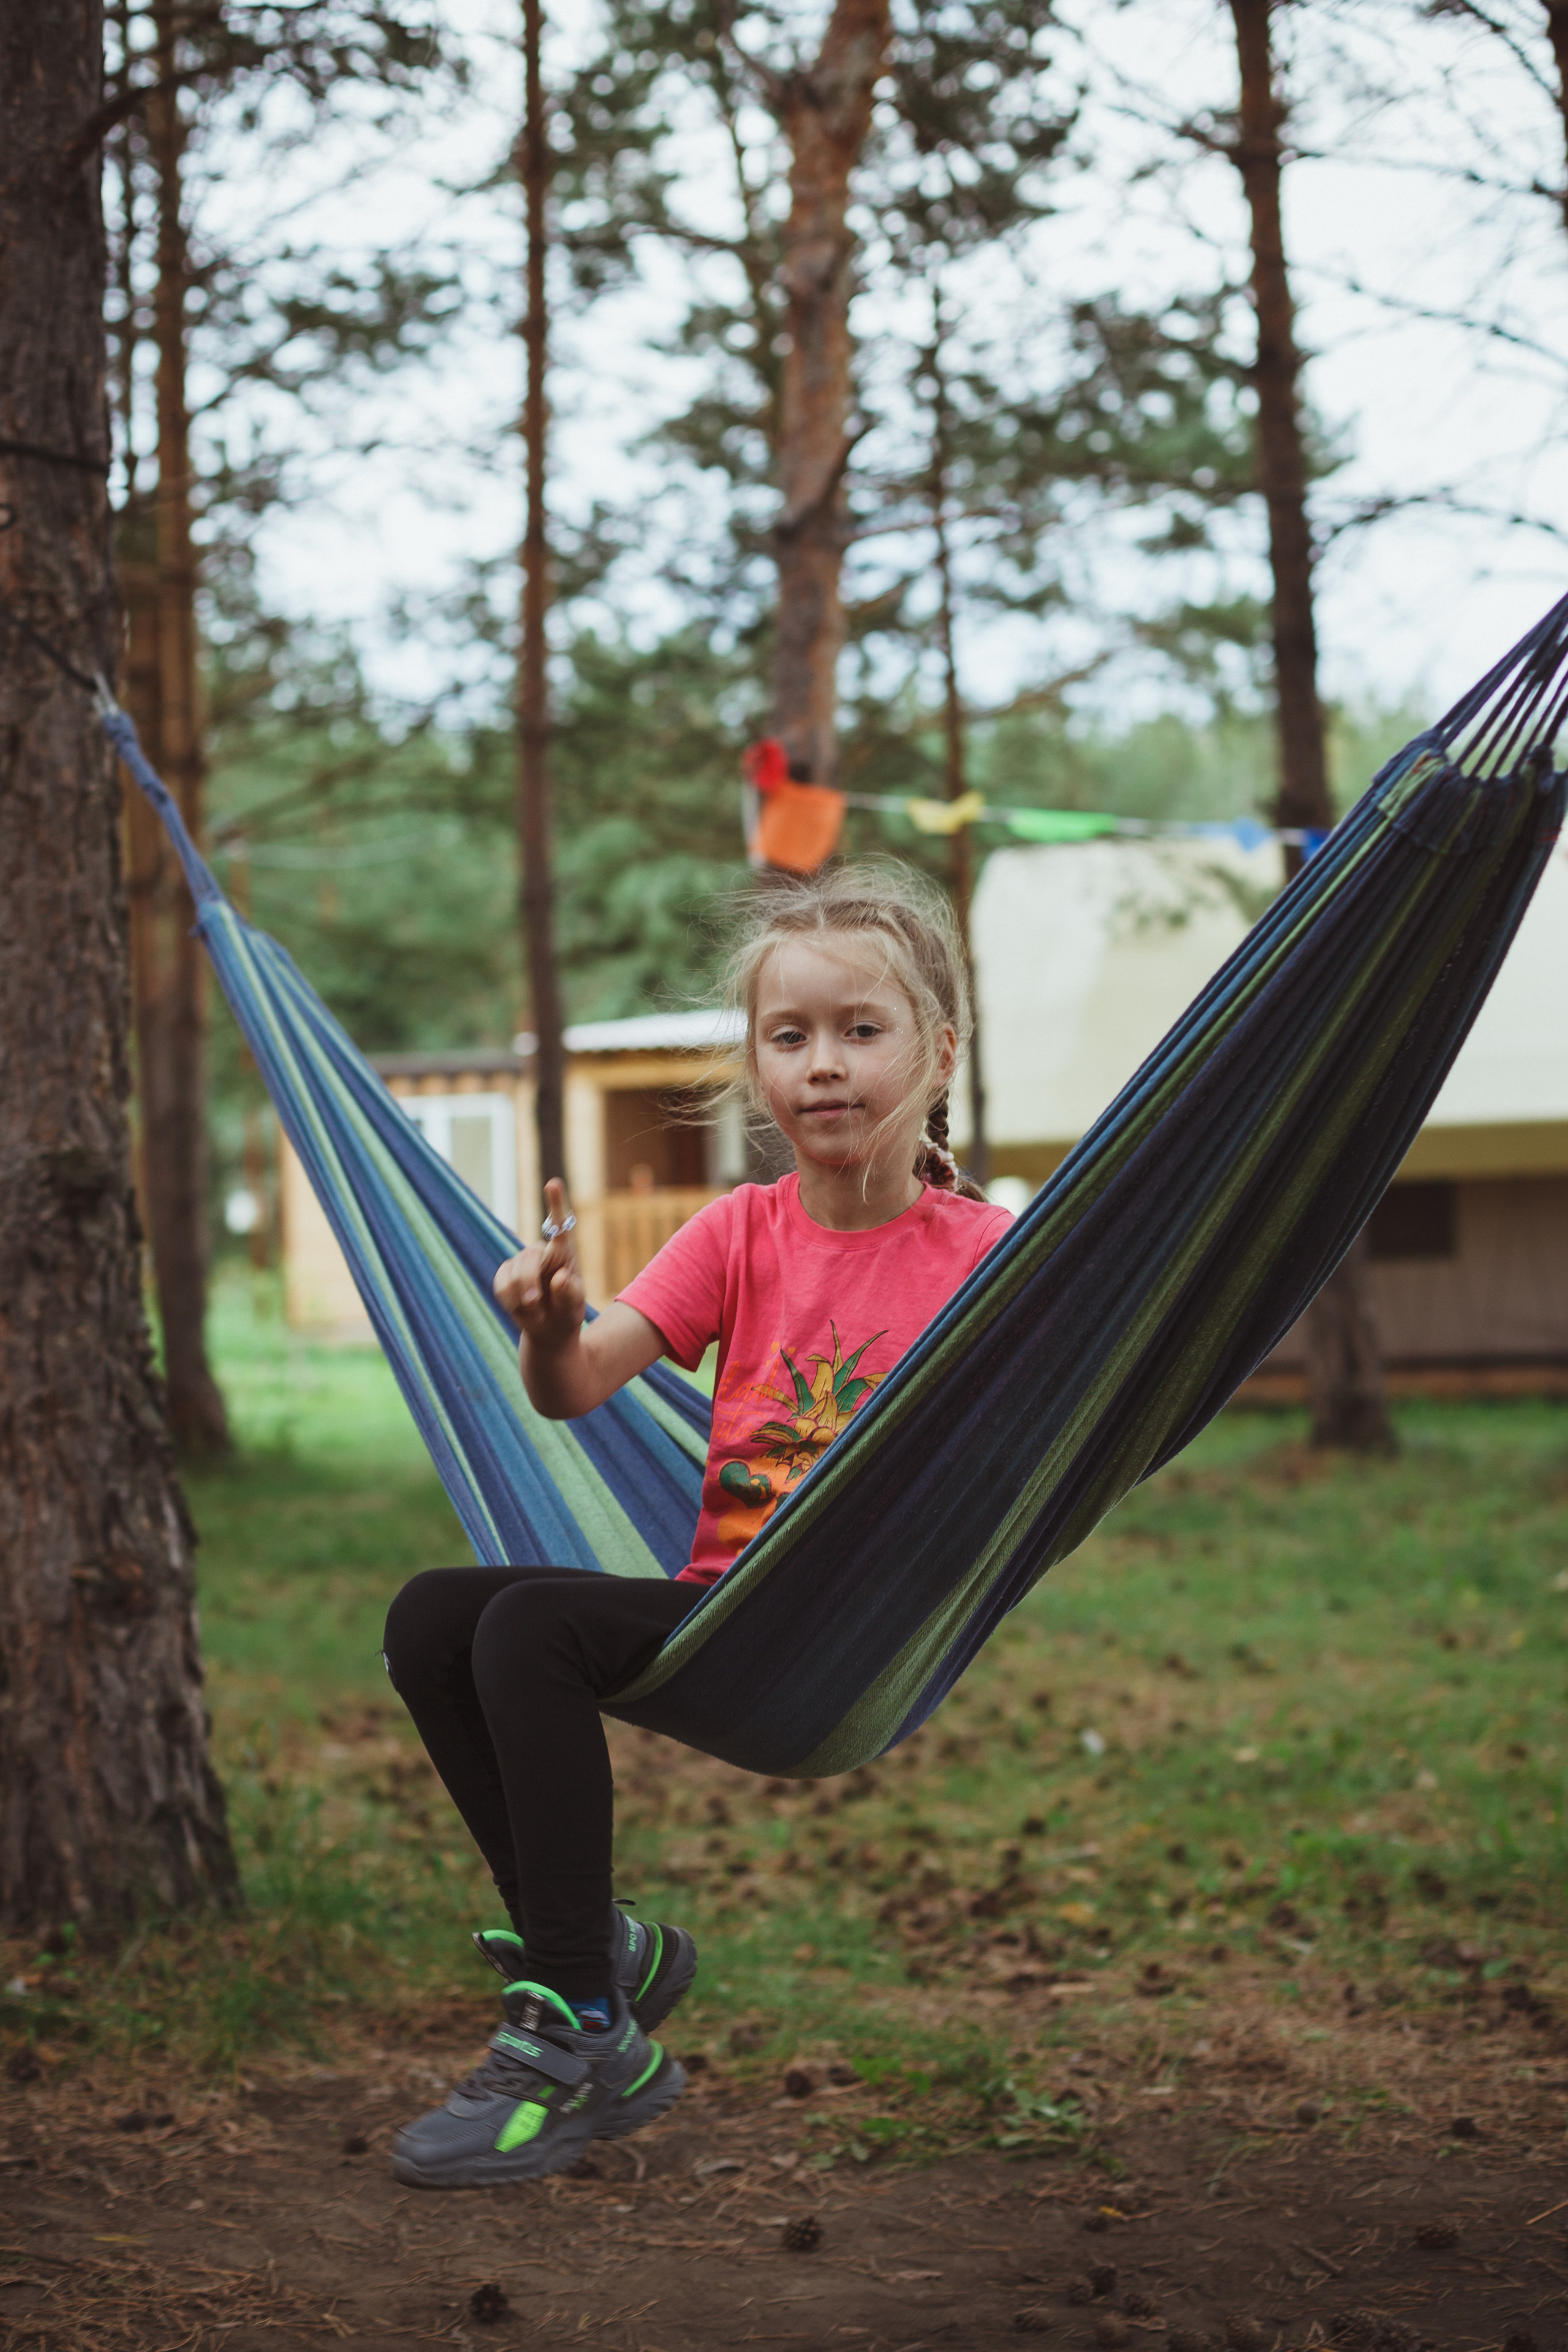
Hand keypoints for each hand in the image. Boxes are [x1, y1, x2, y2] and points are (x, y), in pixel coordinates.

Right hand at [493, 1178, 585, 1348]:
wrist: (549, 1329)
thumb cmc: (566, 1313)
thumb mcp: (574, 1307)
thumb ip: (569, 1293)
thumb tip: (560, 1278)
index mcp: (564, 1253)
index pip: (560, 1226)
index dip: (555, 1204)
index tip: (553, 1184)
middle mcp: (542, 1253)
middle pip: (529, 1257)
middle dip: (529, 1282)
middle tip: (535, 1304)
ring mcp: (521, 1262)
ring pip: (512, 1272)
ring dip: (521, 1296)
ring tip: (535, 1310)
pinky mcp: (505, 1274)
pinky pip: (500, 1284)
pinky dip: (510, 1301)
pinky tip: (521, 1308)